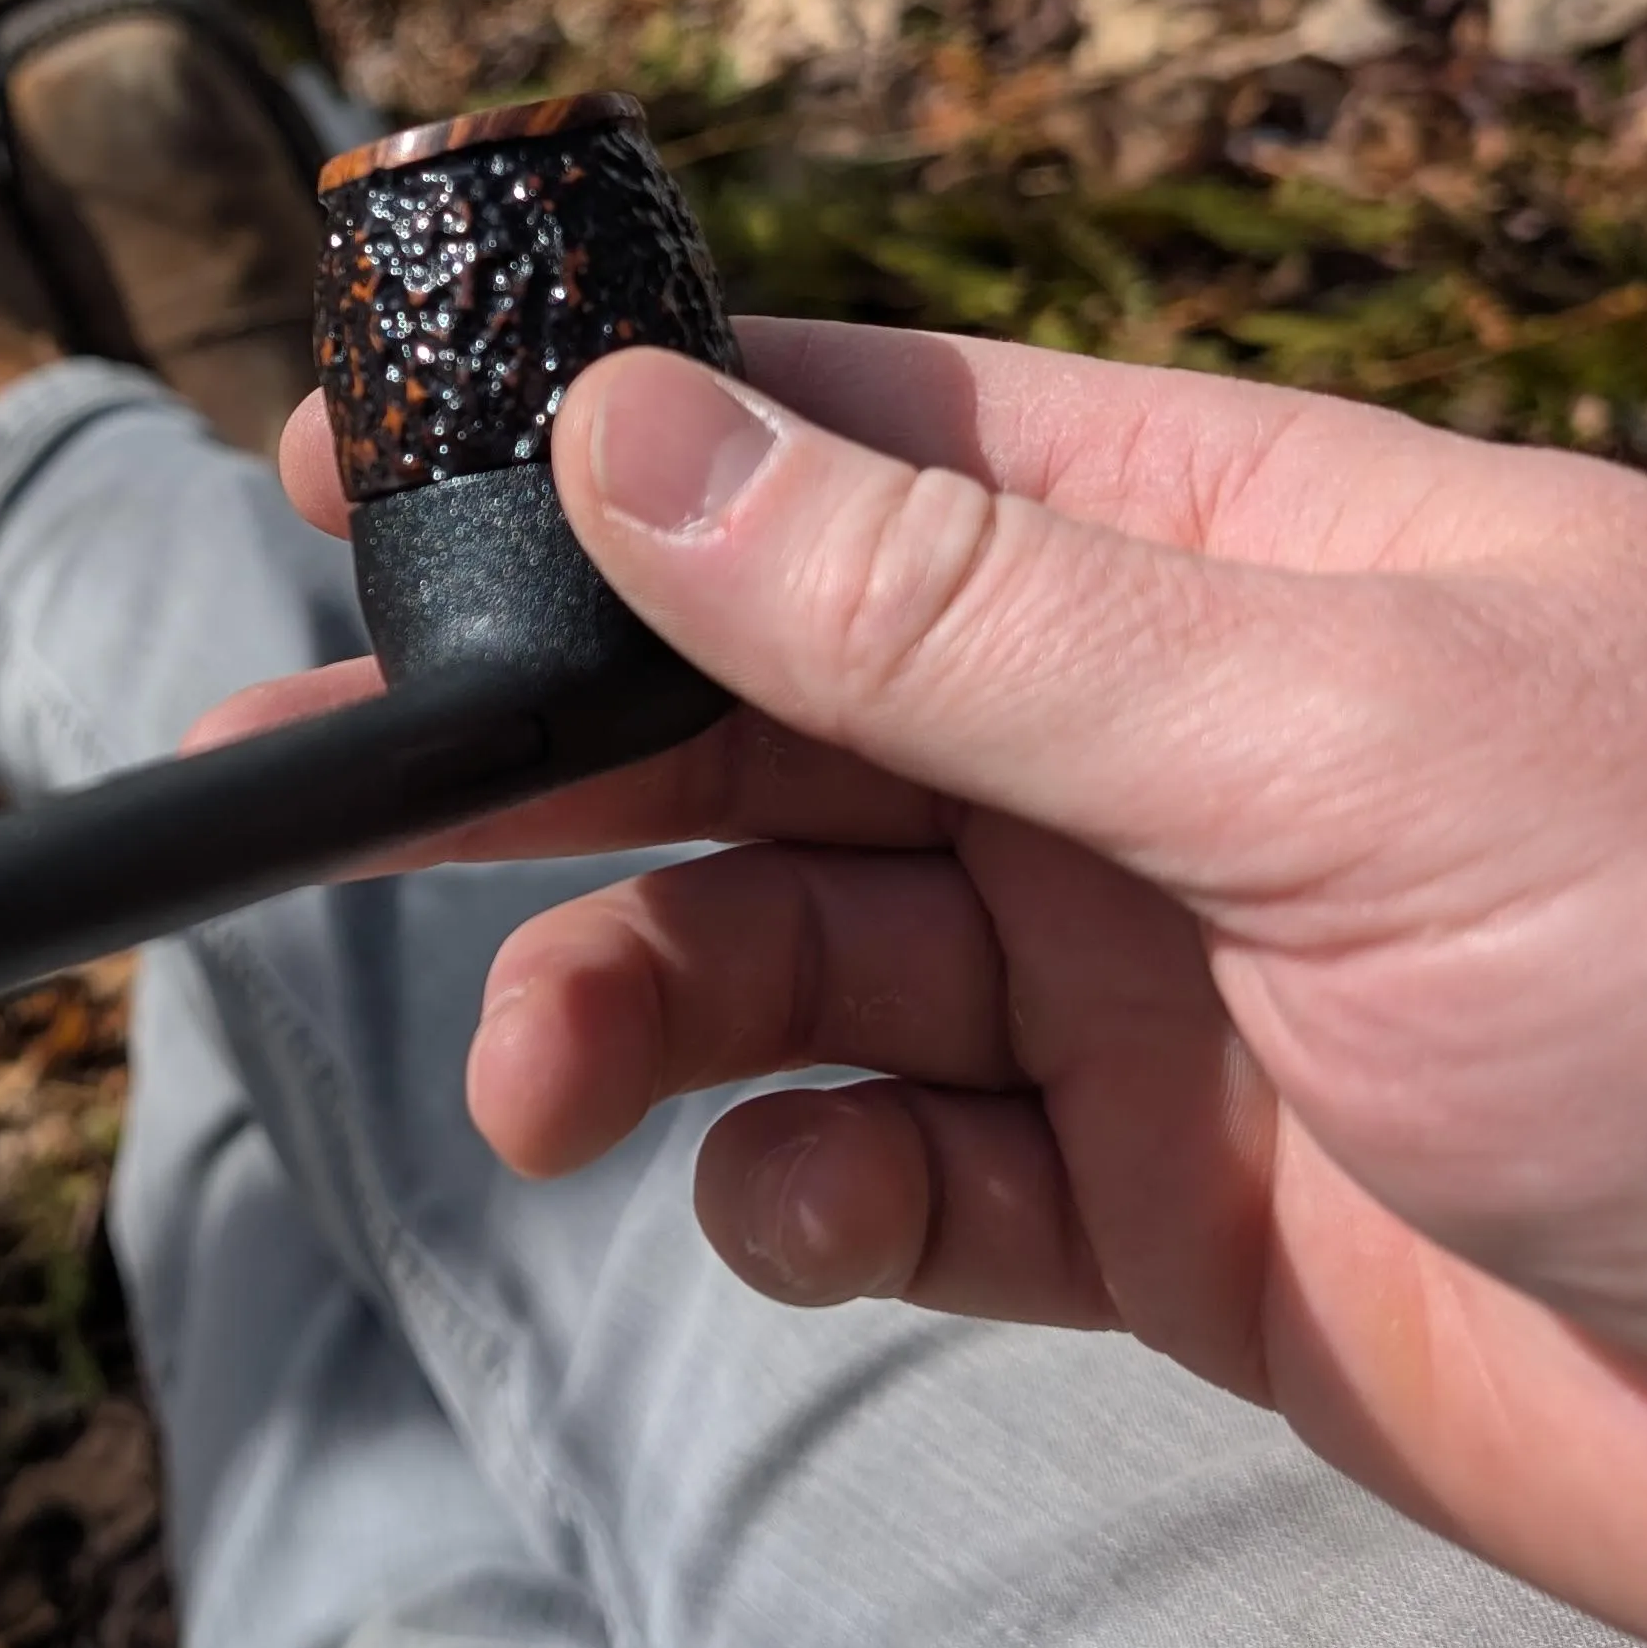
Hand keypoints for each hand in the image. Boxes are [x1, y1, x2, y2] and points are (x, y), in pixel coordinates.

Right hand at [225, 329, 1646, 1647]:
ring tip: (551, 1090)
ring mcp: (1146, 984)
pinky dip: (799, 1191)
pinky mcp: (1155, 1219)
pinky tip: (783, 1211)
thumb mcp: (1324, 747)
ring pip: (792, 952)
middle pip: (766, 710)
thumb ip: (953, 612)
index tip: (361, 482)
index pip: (847, 441)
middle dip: (545, 759)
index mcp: (1211, 556)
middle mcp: (1154, 750)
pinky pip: (894, 1176)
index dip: (599, 449)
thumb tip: (631, 428)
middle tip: (322, 801)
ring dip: (638, 1003)